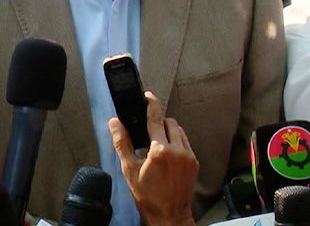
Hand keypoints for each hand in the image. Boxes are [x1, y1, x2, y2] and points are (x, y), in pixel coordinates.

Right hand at [109, 91, 198, 225]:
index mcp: (160, 150)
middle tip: (147, 132)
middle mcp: (177, 149)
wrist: (170, 216)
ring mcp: (188, 156)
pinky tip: (167, 154)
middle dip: (158, 122)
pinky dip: (177, 142)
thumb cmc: (148, 197)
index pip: (156, 117)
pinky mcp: (194, 162)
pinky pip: (186, 143)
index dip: (151, 103)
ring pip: (179, 131)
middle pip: (169, 122)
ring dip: (168, 131)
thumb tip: (114, 123)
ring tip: (157, 144)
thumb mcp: (129, 170)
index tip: (147, 95)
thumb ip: (122, 143)